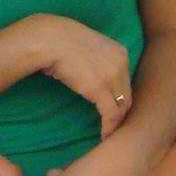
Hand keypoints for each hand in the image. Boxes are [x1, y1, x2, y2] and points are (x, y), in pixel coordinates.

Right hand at [30, 15, 132, 138]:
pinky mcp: (100, 89)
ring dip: (116, 124)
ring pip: (121, 107)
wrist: (48, 39)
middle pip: (127, 95)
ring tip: (108, 134)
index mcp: (120, 52)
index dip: (120, 99)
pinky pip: (110, 114)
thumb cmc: (60, 41)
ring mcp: (112, 75)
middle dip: (121, 113)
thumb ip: (98, 60)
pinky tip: (104, 135)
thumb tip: (92, 74)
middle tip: (113, 127)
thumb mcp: (88, 47)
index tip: (113, 111)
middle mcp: (121, 62)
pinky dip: (109, 127)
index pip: (126, 82)